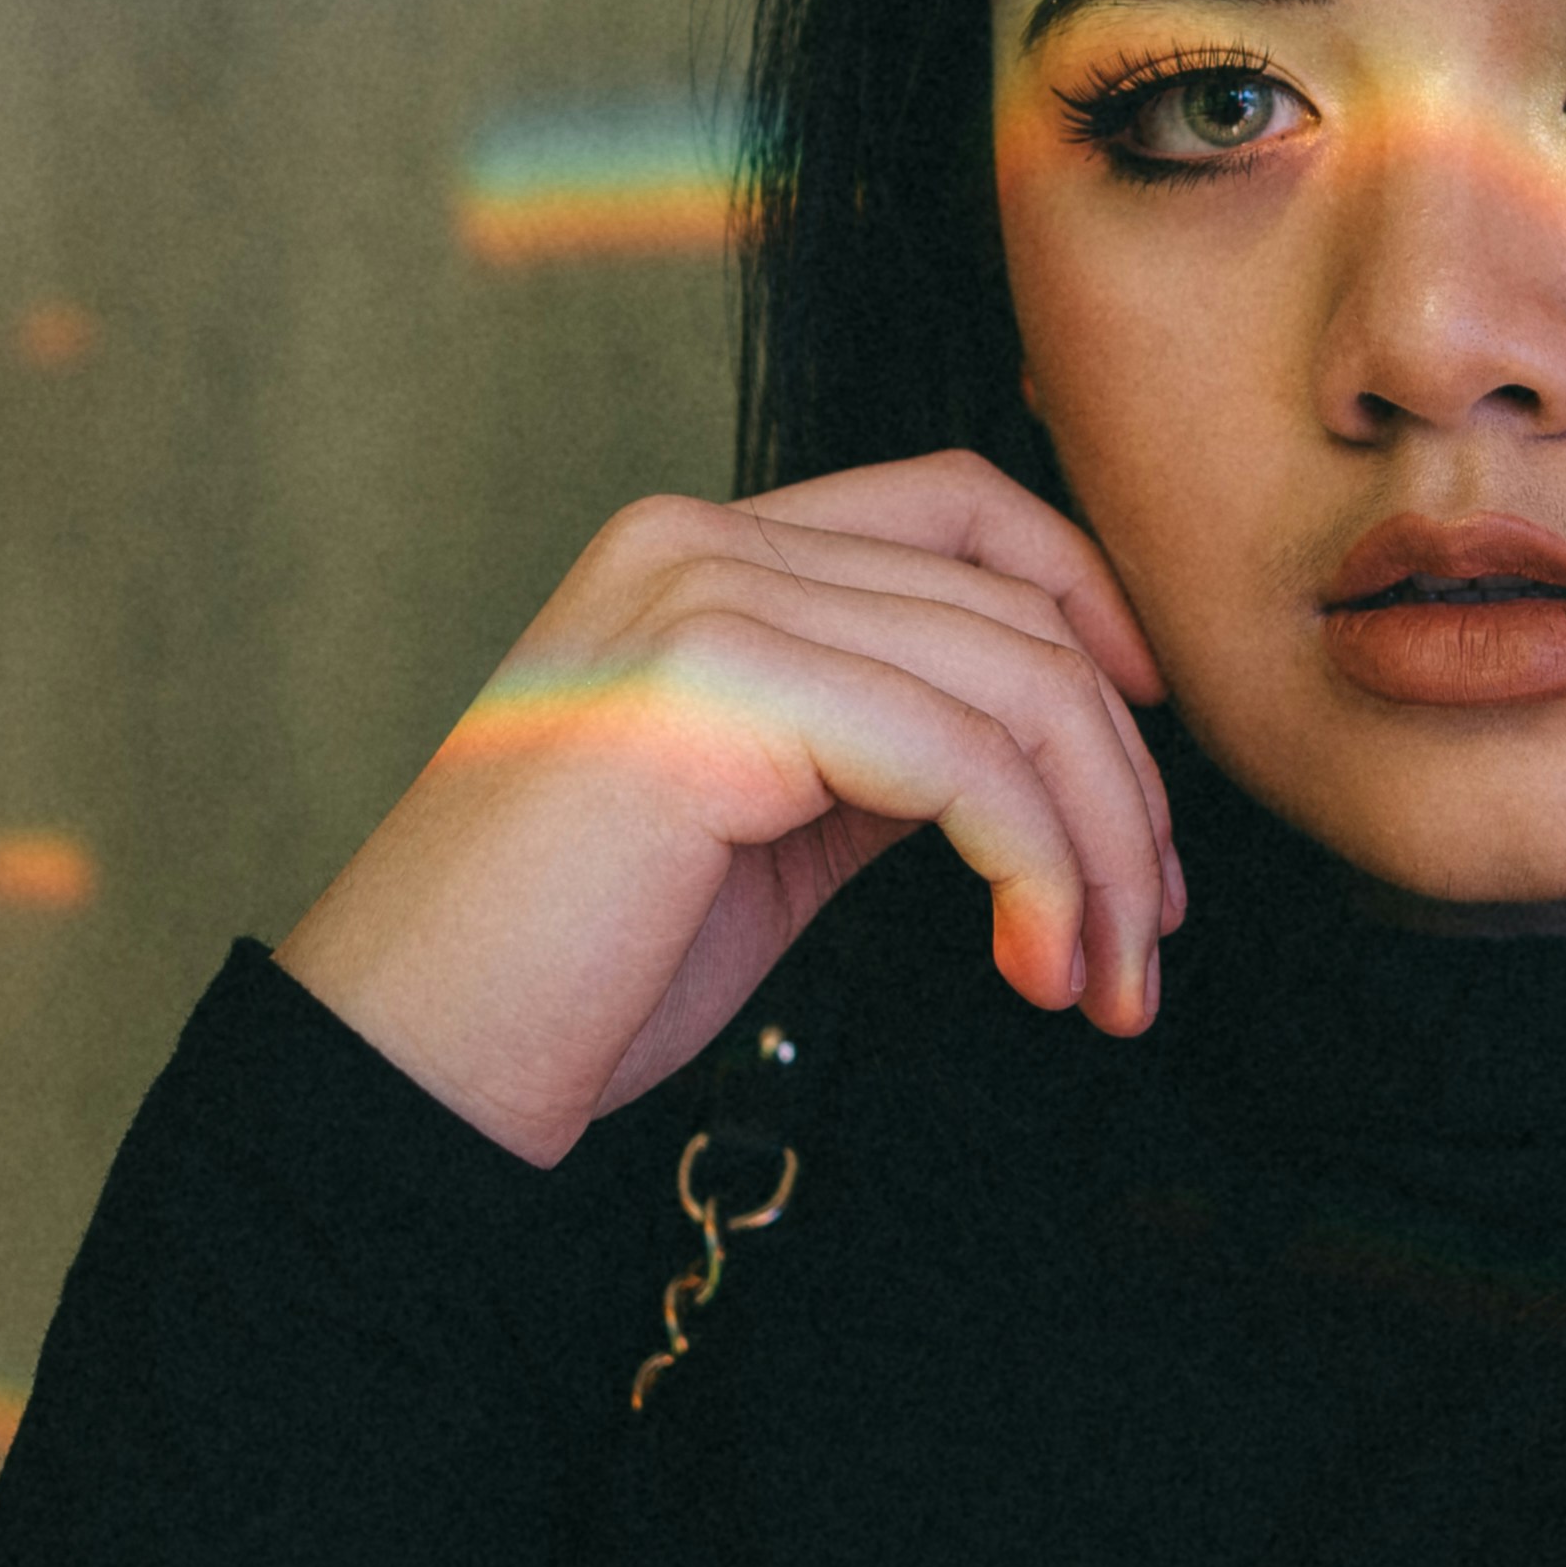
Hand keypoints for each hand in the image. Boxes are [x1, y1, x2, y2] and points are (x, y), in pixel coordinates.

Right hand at [274, 451, 1185, 1165]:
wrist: (415, 1062)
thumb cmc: (577, 972)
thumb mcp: (764, 830)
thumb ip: (879, 751)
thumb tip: (1050, 753)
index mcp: (699, 552)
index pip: (956, 504)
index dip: (1088, 601)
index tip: (1147, 744)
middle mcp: (697, 542)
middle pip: (1013, 605)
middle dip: (1120, 780)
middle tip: (1150, 936)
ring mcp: (697, 599)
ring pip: (1012, 683)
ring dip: (1099, 850)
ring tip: (1109, 983)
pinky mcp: (708, 687)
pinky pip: (960, 760)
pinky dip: (1039, 870)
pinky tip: (1038, 967)